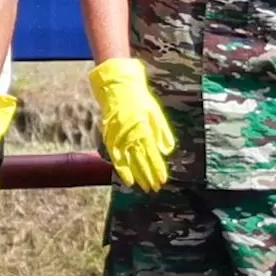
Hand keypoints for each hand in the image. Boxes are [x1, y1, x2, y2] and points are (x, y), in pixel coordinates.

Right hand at [87, 58, 173, 194]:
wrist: (117, 87)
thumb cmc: (139, 99)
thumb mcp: (155, 112)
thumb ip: (161, 132)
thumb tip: (165, 151)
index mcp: (143, 128)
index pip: (152, 154)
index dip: (157, 168)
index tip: (162, 180)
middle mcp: (130, 134)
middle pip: (140, 160)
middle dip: (148, 175)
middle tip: (154, 188)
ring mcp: (118, 136)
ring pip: (128, 161)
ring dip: (136, 175)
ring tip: (142, 187)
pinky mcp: (110, 136)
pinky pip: (115, 156)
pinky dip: (121, 168)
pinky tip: (126, 178)